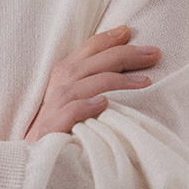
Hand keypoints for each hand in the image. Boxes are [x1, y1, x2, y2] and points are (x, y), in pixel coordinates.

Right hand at [26, 28, 161, 138]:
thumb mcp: (76, 96)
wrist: (36, 157)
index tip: (131, 31)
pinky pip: (69, 113)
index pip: (88, 49)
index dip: (109, 39)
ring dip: (115, 80)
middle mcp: (59, 85)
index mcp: (65, 73)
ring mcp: (54, 107)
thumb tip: (127, 63)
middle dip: (124, 55)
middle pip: (91, 63)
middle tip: (153, 54)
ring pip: (83, 85)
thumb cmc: (61, 124)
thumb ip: (94, 78)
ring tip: (143, 82)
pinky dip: (85, 106)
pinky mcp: (52, 129)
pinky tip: (104, 103)